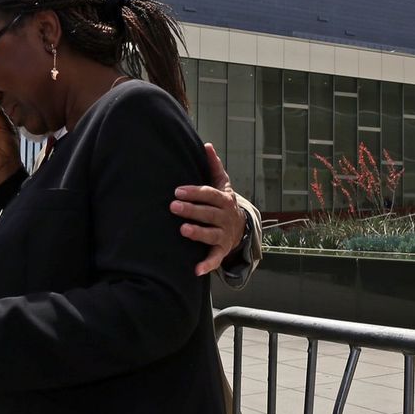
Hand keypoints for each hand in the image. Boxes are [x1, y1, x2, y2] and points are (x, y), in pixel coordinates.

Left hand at [173, 143, 246, 275]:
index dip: (195, 192)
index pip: (210, 195)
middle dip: (192, 210)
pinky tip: (196, 269)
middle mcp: (225, 217)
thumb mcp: (223, 184)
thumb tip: (206, 144)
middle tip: (173, 206)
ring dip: (198, 233)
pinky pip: (215, 258)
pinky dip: (207, 264)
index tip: (178, 190)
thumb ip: (214, 166)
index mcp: (224, 200)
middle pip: (209, 213)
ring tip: (183, 230)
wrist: (241, 228)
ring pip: (211, 234)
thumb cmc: (224, 203)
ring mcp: (224, 235)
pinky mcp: (221, 251)